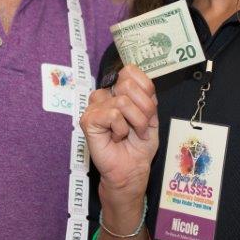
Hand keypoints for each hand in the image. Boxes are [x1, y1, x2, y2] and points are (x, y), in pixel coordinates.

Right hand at [81, 65, 158, 213]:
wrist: (132, 169)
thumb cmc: (139, 145)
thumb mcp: (152, 116)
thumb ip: (147, 96)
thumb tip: (137, 80)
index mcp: (118, 91)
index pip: (130, 71)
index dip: (145, 89)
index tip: (148, 111)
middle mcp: (104, 95)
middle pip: (128, 84)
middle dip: (143, 109)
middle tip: (140, 127)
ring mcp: (94, 107)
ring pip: (123, 101)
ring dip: (135, 122)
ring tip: (129, 134)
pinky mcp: (88, 120)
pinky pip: (113, 115)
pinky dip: (121, 129)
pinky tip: (116, 138)